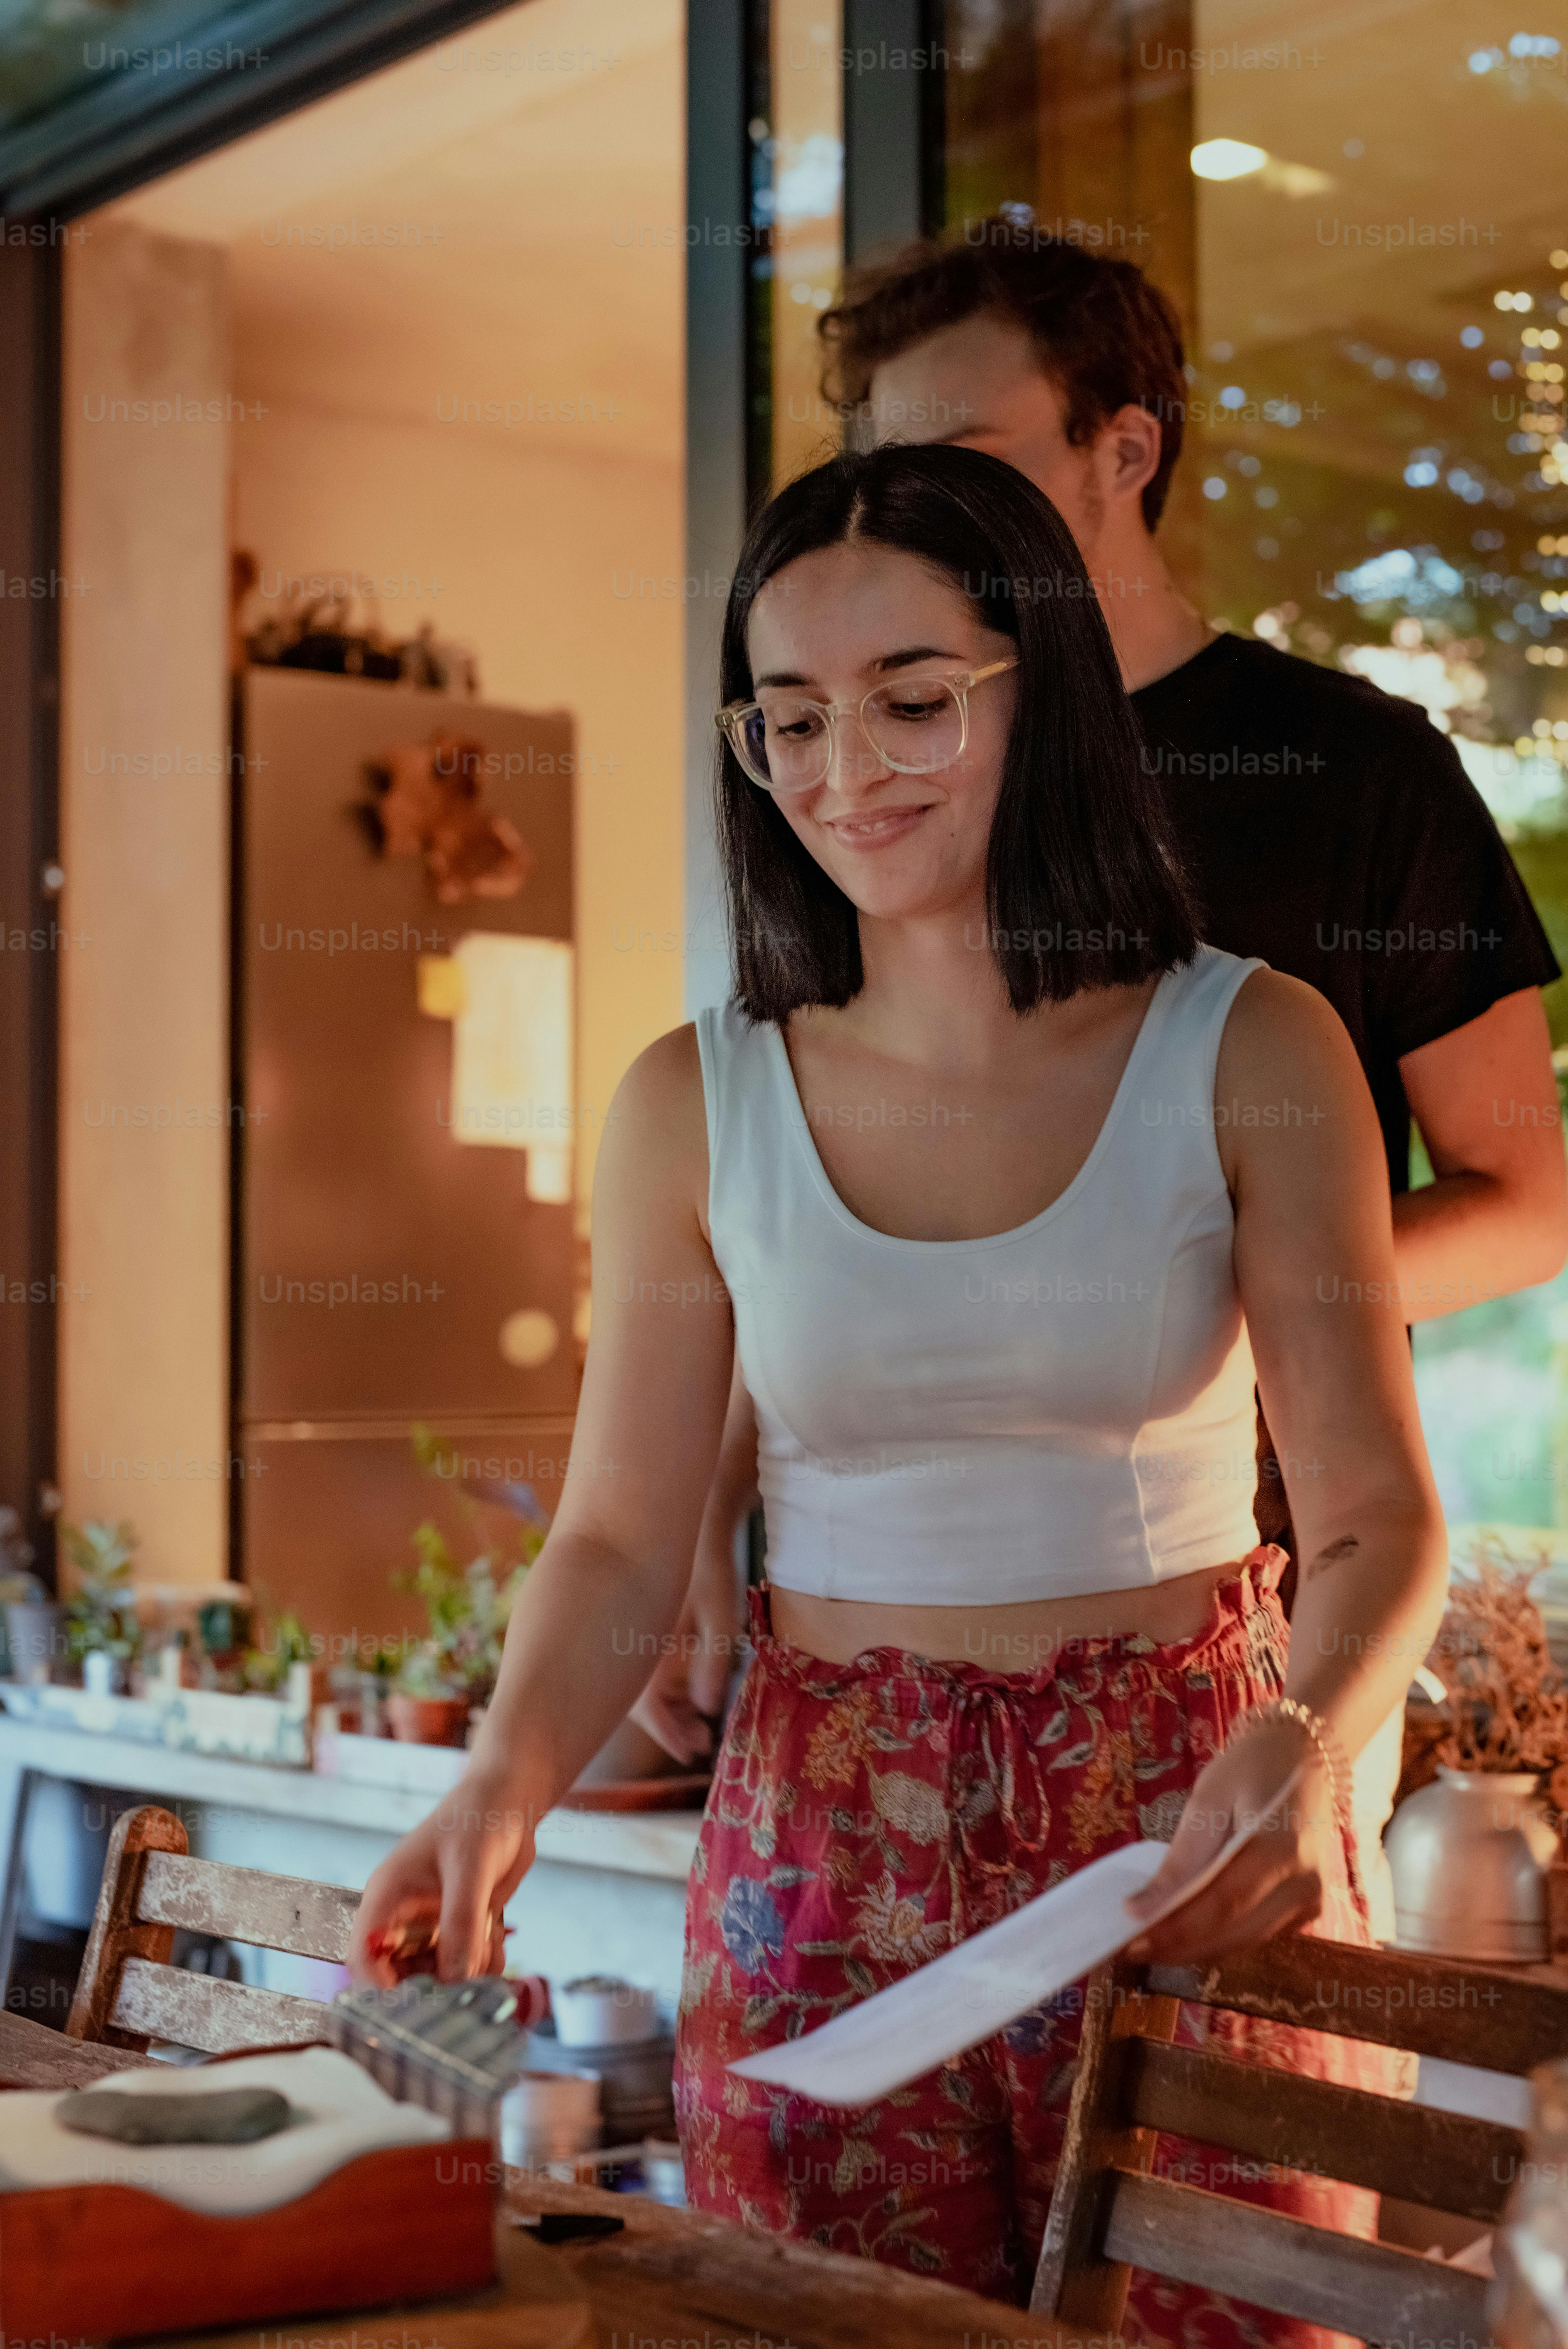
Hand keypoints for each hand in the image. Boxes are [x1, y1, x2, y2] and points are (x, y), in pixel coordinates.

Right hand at [349, 1771, 535, 1986]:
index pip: (364, 1954)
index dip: (378, 1988)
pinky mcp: (461, 1926)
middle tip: (463, 1992)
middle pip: (399, 1974)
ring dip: (465, 1974)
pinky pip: (467, 1963)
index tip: (411, 2009)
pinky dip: (485, 1962)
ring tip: (486, 1943)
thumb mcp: (470, 1868)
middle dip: (432, 1987)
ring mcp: (433, 1923)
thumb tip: (455, 1978)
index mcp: (388, 1896)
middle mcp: (404, 1915)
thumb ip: (461, 1922)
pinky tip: (497, 1936)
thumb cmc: (480, 1817)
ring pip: (438, 1974)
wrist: (512, 1799)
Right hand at [629, 1566, 741, 1765]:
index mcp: (643, 1648)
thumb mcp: (721, 1617)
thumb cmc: (709, 1568)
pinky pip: (646, 1670)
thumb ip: (713, 1663)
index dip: (669, 1736)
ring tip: (701, 1725)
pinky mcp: (640, 1629)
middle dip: (672, 1728)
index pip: (647, 1709)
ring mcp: (633, 1638)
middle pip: (641, 1704)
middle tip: (702, 1742)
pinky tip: (690, 1693)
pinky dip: (667, 1688)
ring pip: (643, 1688)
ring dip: (671, 1709)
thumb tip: (707, 1707)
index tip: (690, 1754)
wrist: (693, 1526)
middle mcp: (629, 1647)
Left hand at [1121, 1719, 1335, 1965]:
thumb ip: (1183, 1856)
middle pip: (1232, 1933)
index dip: (1175, 1928)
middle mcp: (1303, 1886)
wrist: (1304, 1758)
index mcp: (1281, 1849)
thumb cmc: (1252, 1768)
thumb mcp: (1209, 1798)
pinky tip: (1183, 1936)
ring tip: (1146, 1947)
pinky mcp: (1305, 1910)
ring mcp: (1309, 1902)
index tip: (1129, 1940)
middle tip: (1126, 1951)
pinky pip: (1255, 1935)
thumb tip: (1142, 1907)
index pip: (1222, 1903)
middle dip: (1176, 1946)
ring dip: (1193, 1950)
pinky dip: (1217, 1940)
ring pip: (1242, 1943)